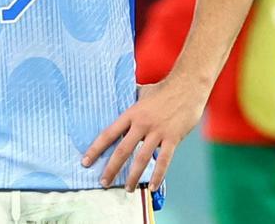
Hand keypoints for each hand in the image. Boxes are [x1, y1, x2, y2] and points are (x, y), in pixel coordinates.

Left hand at [81, 78, 206, 190]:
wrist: (188, 85)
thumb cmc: (166, 88)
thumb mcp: (143, 91)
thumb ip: (132, 99)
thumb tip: (122, 96)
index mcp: (132, 113)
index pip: (109, 133)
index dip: (96, 149)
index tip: (86, 162)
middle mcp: (142, 124)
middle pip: (123, 150)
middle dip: (111, 168)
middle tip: (103, 182)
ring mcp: (158, 131)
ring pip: (142, 158)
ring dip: (133, 176)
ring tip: (128, 189)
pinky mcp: (173, 138)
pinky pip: (164, 160)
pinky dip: (158, 175)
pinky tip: (151, 186)